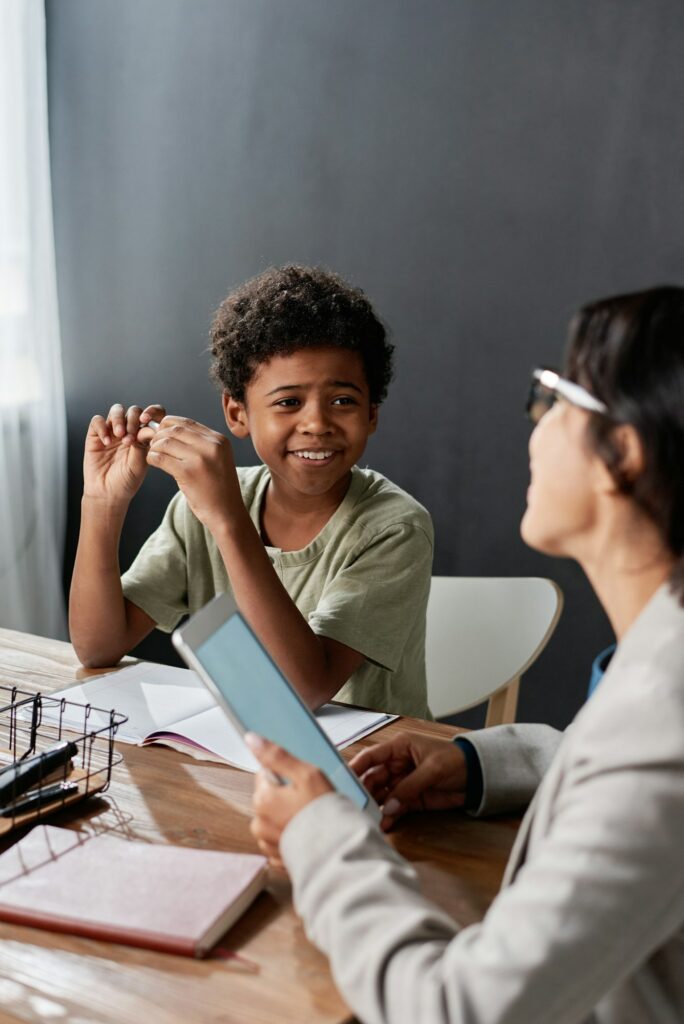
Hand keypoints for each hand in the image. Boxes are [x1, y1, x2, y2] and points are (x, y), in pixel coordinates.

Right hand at [84, 403, 165, 503]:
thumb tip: (147, 428)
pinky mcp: (96, 435)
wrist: (107, 493)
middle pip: (133, 411)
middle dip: (133, 419)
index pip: (151, 415)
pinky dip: (102, 427)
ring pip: (116, 410)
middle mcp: (129, 430)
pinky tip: (106, 442)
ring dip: (119, 420)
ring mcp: (112, 431)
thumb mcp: (139, 464)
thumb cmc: (126, 480)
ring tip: (119, 436)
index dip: (151, 412)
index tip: (147, 421)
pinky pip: (97, 421)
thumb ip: (142, 445)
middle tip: (130, 436)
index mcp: (144, 436)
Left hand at [139, 415, 242, 532]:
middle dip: (158, 435)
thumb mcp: (216, 460)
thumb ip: (200, 444)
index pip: (187, 422)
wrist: (227, 513)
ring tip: (154, 455)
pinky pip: (160, 458)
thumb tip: (171, 431)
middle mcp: (212, 446)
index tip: (161, 434)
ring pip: (165, 442)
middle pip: (174, 429)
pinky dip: (152, 458)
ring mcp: (200, 459)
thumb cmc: (218, 489)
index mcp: (219, 440)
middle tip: (151, 444)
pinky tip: (154, 463)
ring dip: (154, 447)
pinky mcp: (188, 473)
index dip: (168, 425)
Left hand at [247, 734, 332, 868]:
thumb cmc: (325, 812)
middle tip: (310, 800)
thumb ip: (277, 756)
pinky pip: (280, 839)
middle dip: (286, 796)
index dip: (286, 775)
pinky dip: (291, 835)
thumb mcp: (306, 774)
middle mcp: (259, 823)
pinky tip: (307, 833)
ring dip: (288, 817)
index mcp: (263, 800)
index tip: (301, 781)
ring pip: (274, 819)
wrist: (338, 851)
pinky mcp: (277, 858)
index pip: (265, 774)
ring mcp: (267, 843)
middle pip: (269, 797)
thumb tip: (252, 739)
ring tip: (310, 818)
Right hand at [349, 731, 466, 831]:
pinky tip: (384, 825)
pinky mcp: (411, 799)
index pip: (371, 757)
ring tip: (367, 820)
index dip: (355, 767)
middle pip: (372, 779)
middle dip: (363, 793)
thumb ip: (410, 787)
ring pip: (381, 795)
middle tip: (354, 806)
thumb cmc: (456, 761)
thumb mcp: (433, 769)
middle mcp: (396, 765)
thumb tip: (389, 806)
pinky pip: (395, 808)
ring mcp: (403, 782)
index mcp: (399, 748)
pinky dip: (389, 816)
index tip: (342, 780)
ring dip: (375, 807)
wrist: (478, 776)